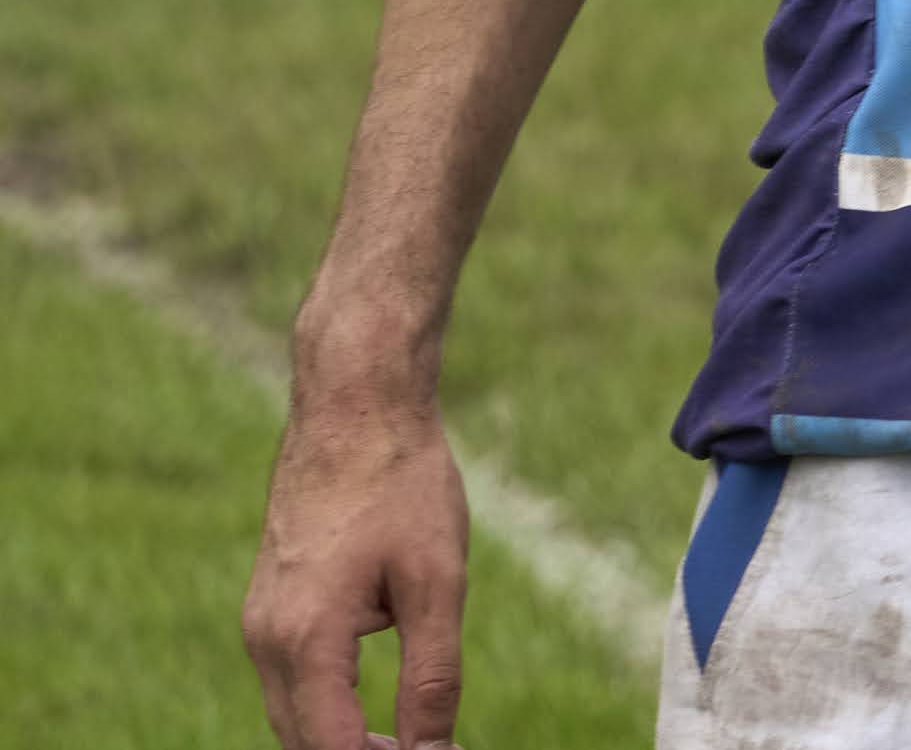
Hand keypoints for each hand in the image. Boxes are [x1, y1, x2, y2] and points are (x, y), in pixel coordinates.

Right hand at [245, 386, 473, 749]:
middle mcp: (265, 639)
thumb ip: (433, 676)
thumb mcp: (437, 582)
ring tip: (405, 748)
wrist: (355, 408)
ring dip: (339, 741)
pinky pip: (290, 681)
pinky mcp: (269, 606)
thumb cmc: (402, 485)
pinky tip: (374, 716)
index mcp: (305, 639)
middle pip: (302, 740)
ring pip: (292, 714)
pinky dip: (326, 708)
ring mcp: (259, 622)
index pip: (331, 747)